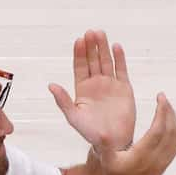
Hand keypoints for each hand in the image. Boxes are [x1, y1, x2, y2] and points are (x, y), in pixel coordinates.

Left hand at [49, 30, 135, 151]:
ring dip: (103, 48)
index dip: (79, 53)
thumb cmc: (91, 132)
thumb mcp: (73, 117)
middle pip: (93, 60)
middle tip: (90, 32)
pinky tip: (117, 47)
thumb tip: (51, 85)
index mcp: (82, 89)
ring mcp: (111, 85)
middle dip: (91, 47)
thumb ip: (63, 101)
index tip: (79, 41)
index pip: (80, 66)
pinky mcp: (124, 89)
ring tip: (100, 34)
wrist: (111, 142)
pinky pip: (121, 71)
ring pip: (106, 62)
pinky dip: (119, 59)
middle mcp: (96, 84)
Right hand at [100, 93, 175, 174]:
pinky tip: (171, 122)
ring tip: (166, 107)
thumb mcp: (107, 161)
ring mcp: (164, 160)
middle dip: (169, 110)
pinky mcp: (167, 161)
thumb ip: (104, 146)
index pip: (158, 129)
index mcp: (143, 155)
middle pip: (171, 130)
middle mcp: (156, 157)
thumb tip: (102, 132)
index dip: (162, 112)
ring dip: (174, 118)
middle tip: (163, 98)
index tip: (161, 98)